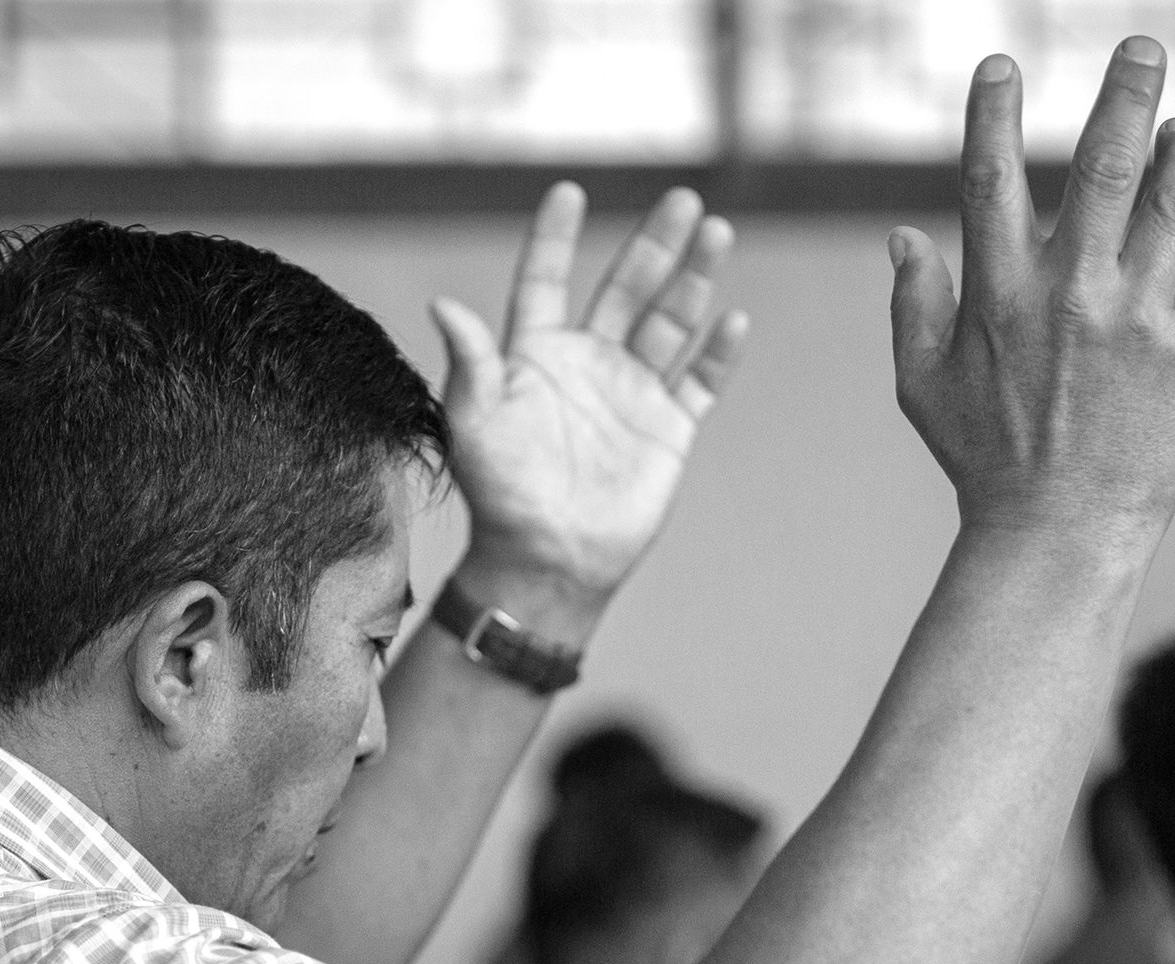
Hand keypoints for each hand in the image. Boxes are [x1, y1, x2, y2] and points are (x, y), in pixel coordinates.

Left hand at [430, 184, 750, 608]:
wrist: (548, 559)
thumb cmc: (501, 495)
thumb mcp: (474, 424)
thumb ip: (470, 363)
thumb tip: (442, 303)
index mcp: (536, 355)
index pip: (545, 282)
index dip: (554, 239)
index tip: (568, 193)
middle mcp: (588, 363)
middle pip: (626, 289)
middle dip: (655, 245)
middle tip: (682, 199)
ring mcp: (632, 393)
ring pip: (670, 323)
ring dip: (694, 279)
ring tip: (715, 233)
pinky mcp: (668, 428)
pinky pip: (699, 382)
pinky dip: (717, 353)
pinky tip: (732, 320)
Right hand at [889, 40, 1174, 560]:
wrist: (1060, 536)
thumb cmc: (984, 463)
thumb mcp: (923, 386)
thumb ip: (914, 305)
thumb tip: (902, 237)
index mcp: (997, 295)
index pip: (991, 177)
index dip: (993, 112)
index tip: (1000, 62)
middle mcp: (1069, 292)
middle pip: (1106, 163)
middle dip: (1128, 91)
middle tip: (1144, 45)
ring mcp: (1136, 318)